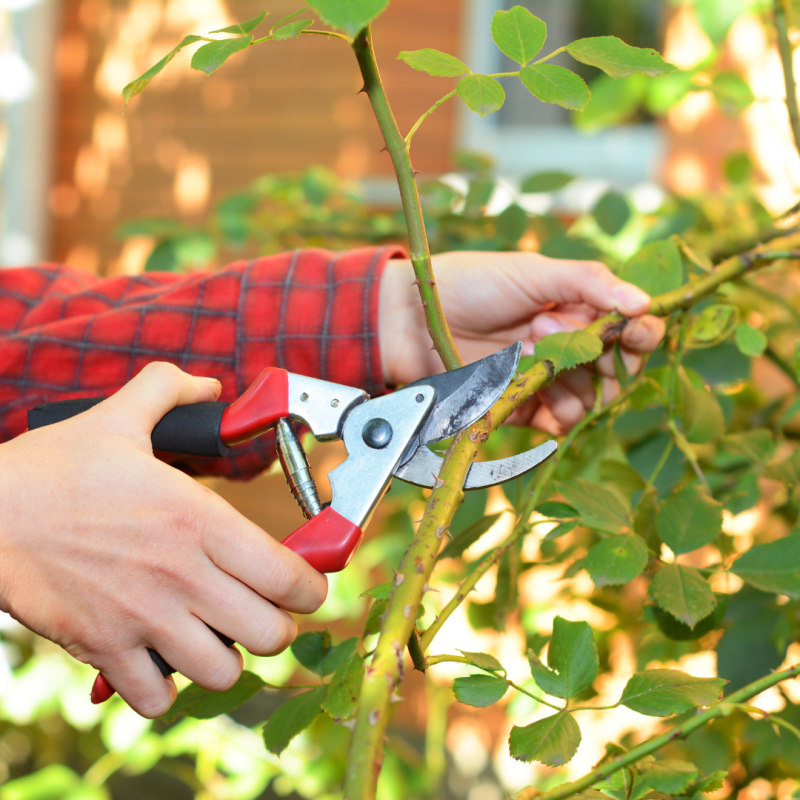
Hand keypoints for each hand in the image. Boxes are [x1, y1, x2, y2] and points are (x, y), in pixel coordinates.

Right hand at [0, 363, 326, 717]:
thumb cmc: (53, 469)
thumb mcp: (119, 418)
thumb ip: (170, 391)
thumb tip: (209, 386)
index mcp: (199, 519)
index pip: (290, 576)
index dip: (312, 589)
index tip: (306, 587)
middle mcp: (182, 574)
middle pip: (271, 634)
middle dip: (276, 627)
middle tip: (261, 611)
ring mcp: (143, 617)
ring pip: (223, 673)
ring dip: (226, 659)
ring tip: (213, 636)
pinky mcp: (103, 648)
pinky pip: (157, 700)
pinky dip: (165, 688)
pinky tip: (160, 659)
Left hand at [379, 251, 664, 434]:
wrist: (414, 318)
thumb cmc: (473, 284)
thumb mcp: (534, 271)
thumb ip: (589, 283)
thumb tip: (645, 302)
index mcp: (578, 310)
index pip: (630, 330)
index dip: (640, 333)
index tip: (637, 330)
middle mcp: (568, 347)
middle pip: (616, 371)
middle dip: (600, 356)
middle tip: (549, 327)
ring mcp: (546, 380)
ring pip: (591, 400)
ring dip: (571, 378)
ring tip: (528, 346)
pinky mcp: (523, 407)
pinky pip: (559, 422)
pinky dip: (557, 411)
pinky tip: (533, 387)